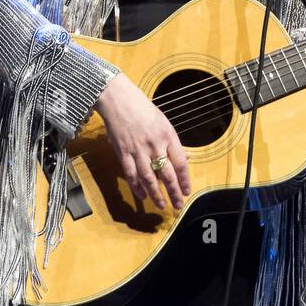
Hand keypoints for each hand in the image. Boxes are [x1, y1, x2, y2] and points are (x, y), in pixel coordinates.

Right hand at [93, 73, 190, 210]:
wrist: (118, 99)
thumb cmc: (142, 108)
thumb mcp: (163, 121)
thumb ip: (171, 141)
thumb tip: (183, 158)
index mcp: (167, 135)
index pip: (180, 162)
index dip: (185, 179)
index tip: (187, 191)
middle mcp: (155, 144)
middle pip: (167, 174)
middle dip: (174, 192)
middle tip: (178, 206)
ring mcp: (138, 149)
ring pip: (149, 178)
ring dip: (156, 195)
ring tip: (162, 206)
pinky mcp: (123, 152)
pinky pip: (131, 174)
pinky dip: (136, 187)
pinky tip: (142, 196)